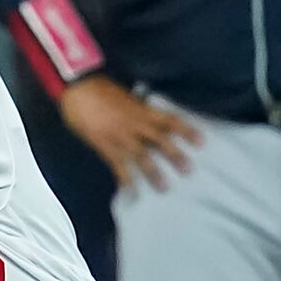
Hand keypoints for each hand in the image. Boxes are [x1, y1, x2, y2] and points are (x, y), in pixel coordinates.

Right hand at [59, 77, 201, 190]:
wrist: (78, 89)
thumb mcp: (125, 97)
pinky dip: (126, 179)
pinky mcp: (105, 145)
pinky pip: (118, 165)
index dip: (187, 131)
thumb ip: (138, 109)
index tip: (202, 142)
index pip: (170, 120)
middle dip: (175, 155)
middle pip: (160, 140)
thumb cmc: (100, 90)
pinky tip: (131, 191)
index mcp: (141, 109)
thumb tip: (149, 116)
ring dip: (154, 172)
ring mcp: (120, 135)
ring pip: (142, 156)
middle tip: (188, 170)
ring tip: (165, 187)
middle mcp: (135, 123)